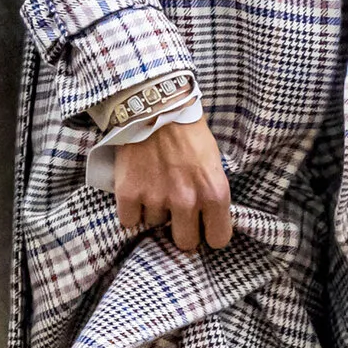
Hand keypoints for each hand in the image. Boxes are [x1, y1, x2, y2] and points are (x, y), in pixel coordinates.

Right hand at [113, 117, 233, 253]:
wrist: (155, 104)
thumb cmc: (189, 130)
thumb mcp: (214, 161)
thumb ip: (211, 192)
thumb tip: (207, 218)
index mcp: (214, 193)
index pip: (218, 239)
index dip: (210, 234)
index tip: (204, 227)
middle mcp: (187, 201)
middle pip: (186, 243)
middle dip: (181, 231)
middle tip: (176, 215)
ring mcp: (156, 199)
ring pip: (155, 226)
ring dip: (154, 212)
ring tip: (153, 187)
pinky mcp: (129, 194)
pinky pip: (129, 220)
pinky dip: (130, 210)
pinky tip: (136, 191)